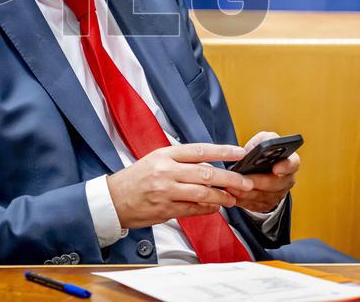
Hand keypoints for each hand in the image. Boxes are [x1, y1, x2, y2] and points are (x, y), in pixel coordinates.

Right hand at [106, 143, 251, 228]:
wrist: (114, 199)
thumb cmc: (136, 178)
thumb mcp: (155, 159)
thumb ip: (180, 161)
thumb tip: (208, 164)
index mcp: (165, 155)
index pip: (199, 150)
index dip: (222, 151)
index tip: (240, 152)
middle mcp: (166, 171)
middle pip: (206, 173)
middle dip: (230, 178)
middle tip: (245, 182)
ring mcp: (166, 191)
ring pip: (202, 193)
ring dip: (221, 197)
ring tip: (232, 198)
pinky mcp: (166, 209)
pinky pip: (193, 209)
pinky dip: (208, 209)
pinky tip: (215, 207)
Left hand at [227, 131, 299, 212]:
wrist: (260, 168)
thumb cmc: (263, 152)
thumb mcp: (263, 140)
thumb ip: (260, 141)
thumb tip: (252, 149)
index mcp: (290, 161)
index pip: (293, 164)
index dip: (285, 167)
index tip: (276, 169)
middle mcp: (287, 180)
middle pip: (275, 184)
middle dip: (257, 182)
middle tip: (242, 178)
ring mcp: (278, 194)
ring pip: (263, 197)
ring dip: (246, 193)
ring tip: (231, 186)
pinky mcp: (267, 204)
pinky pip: (255, 205)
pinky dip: (243, 201)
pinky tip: (231, 195)